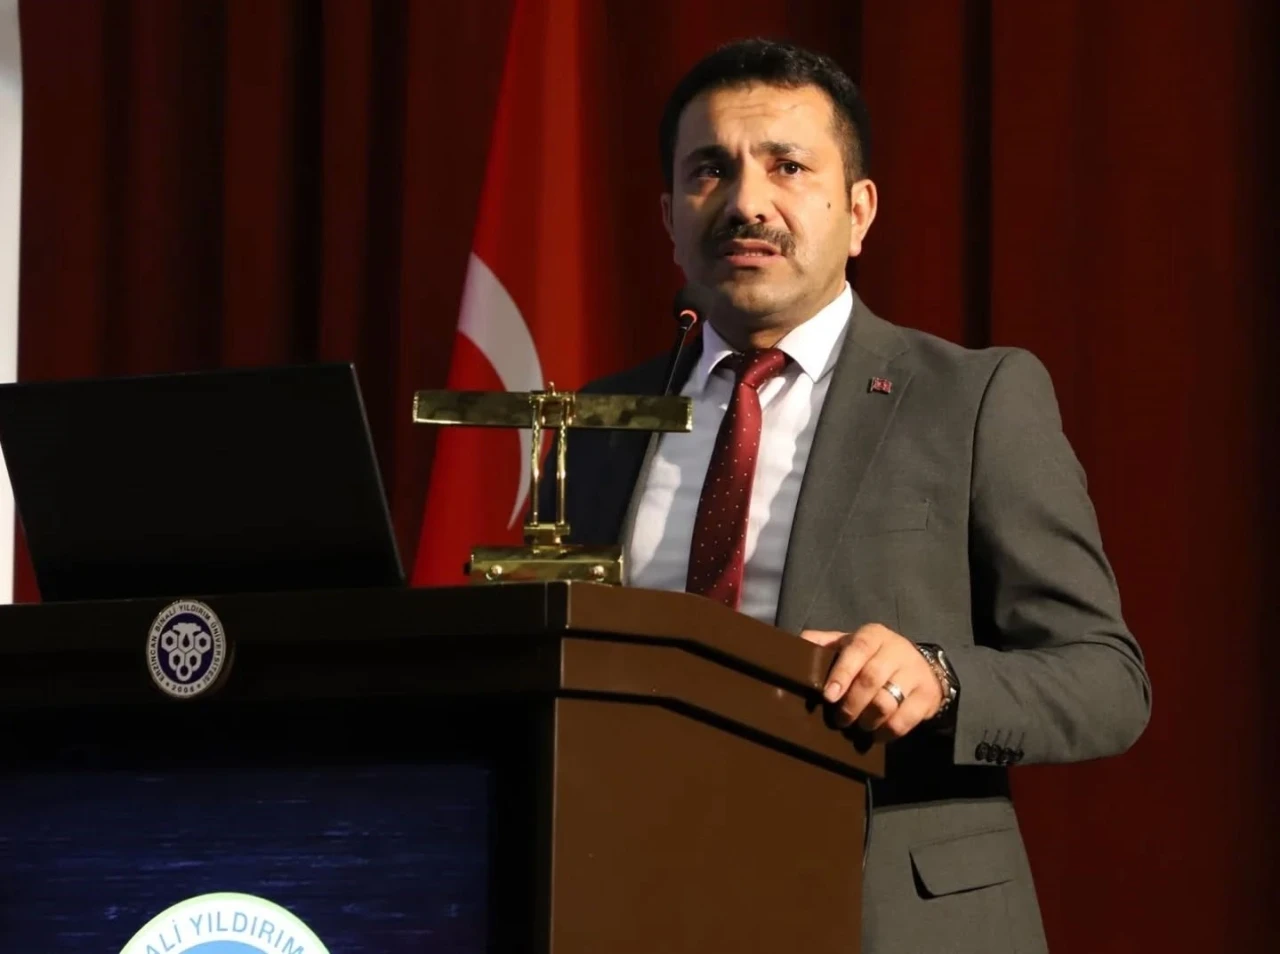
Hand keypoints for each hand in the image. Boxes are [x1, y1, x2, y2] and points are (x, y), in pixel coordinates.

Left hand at [801, 623, 942, 741]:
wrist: (918, 666)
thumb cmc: (872, 657)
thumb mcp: (849, 644)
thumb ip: (823, 643)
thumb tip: (792, 645)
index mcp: (873, 635)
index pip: (858, 650)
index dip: (842, 674)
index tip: (829, 696)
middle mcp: (897, 650)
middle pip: (871, 679)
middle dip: (851, 704)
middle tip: (839, 720)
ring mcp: (915, 673)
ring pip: (887, 702)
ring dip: (867, 720)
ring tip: (857, 726)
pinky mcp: (927, 696)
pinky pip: (904, 720)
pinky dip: (886, 732)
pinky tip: (875, 734)